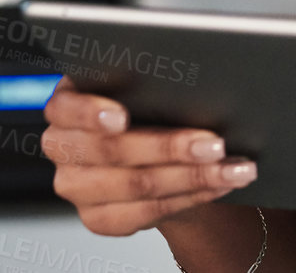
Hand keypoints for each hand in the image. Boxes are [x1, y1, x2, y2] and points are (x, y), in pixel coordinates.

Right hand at [41, 77, 257, 236]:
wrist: (152, 150)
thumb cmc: (147, 105)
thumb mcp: (142, 84)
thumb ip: (149, 81)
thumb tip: (196, 76)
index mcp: (65, 105)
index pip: (68, 109)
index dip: (92, 114)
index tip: (122, 117)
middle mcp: (62, 148)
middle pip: (114, 151)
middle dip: (171, 147)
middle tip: (216, 144)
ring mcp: (76, 187)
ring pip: (138, 185)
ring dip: (194, 177)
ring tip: (233, 168)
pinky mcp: (99, 218)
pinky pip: (148, 211)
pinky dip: (192, 196)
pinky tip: (219, 184)